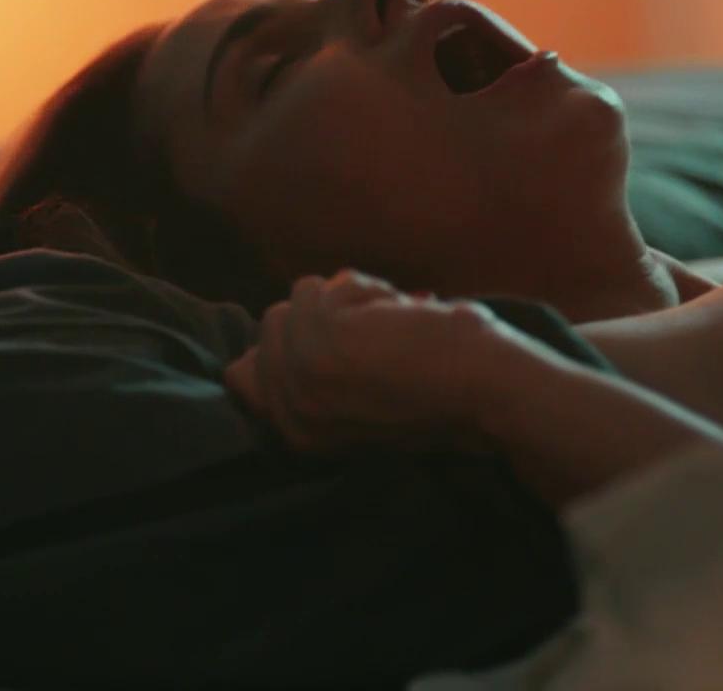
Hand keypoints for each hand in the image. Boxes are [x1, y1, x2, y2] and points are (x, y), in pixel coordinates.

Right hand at [222, 270, 553, 454]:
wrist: (486, 393)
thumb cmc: (440, 389)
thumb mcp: (354, 400)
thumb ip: (301, 384)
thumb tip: (236, 367)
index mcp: (298, 435)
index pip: (241, 375)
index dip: (293, 341)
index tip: (346, 344)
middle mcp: (289, 413)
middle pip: (270, 324)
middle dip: (326, 314)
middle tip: (378, 338)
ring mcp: (299, 379)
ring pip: (296, 298)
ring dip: (349, 300)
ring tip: (391, 329)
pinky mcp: (319, 344)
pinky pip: (320, 287)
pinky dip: (363, 291)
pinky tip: (398, 320)